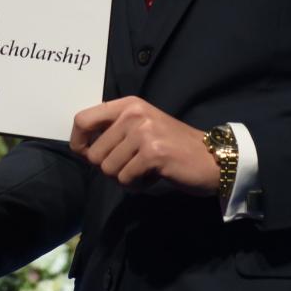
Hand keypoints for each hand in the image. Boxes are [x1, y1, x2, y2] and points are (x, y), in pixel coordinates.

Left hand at [69, 96, 219, 193]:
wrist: (211, 158)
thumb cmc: (172, 146)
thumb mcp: (141, 128)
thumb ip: (112, 131)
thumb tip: (80, 148)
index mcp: (127, 104)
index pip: (82, 119)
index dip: (78, 142)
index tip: (88, 156)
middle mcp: (133, 113)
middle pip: (94, 153)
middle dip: (109, 168)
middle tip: (131, 166)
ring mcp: (144, 132)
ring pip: (108, 169)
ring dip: (124, 178)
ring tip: (144, 170)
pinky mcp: (153, 153)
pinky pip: (125, 179)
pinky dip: (136, 185)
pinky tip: (153, 176)